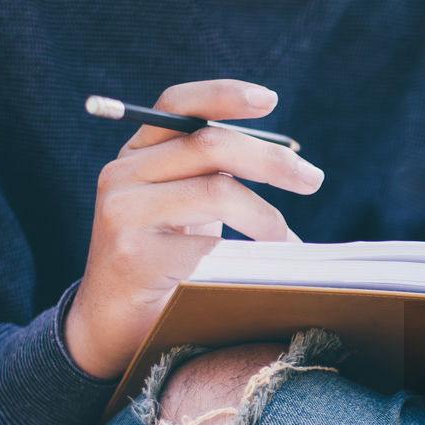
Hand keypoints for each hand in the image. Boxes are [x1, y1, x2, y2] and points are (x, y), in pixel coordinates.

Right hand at [64, 79, 322, 379]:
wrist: (110, 328)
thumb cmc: (166, 264)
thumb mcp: (187, 209)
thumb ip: (215, 176)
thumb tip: (292, 162)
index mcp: (136, 156)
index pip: (176, 106)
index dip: (222, 95)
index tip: (269, 99)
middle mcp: (122, 175)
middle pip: (209, 143)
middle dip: (272, 159)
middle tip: (313, 179)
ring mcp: (123, 212)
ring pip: (216, 190)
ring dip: (267, 215)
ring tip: (287, 242)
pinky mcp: (133, 255)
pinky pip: (208, 243)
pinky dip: (247, 253)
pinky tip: (263, 269)